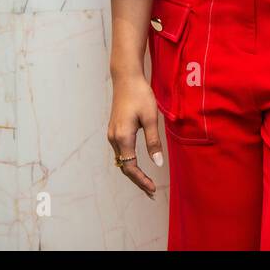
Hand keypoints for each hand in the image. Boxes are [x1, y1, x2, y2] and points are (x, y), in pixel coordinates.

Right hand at [108, 70, 162, 197]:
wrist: (126, 79)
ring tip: (146, 180)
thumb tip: (158, 163)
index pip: (131, 166)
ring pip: (122, 159)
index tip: (152, 189)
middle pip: (124, 166)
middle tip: (150, 190)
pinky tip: (138, 164)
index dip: (141, 180)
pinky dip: (129, 161)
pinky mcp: (114, 130)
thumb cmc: (140, 95)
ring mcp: (112, 134)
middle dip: (137, 179)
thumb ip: (153, 142)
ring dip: (133, 171)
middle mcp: (113, 138)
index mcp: (123, 137)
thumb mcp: (151, 118)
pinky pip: (121, 151)